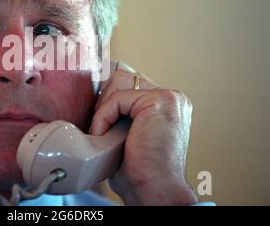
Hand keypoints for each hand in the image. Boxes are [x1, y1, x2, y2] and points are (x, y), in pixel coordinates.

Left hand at [90, 63, 197, 205]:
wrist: (154, 191)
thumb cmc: (140, 170)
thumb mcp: (129, 133)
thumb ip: (123, 112)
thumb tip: (97, 97)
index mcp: (167, 104)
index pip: (128, 83)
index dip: (107, 100)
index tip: (98, 121)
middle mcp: (172, 97)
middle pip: (123, 78)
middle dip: (104, 101)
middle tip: (100, 129)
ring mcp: (169, 97)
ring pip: (119, 82)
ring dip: (104, 109)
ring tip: (103, 133)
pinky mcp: (160, 102)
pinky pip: (117, 99)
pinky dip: (104, 117)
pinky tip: (104, 136)